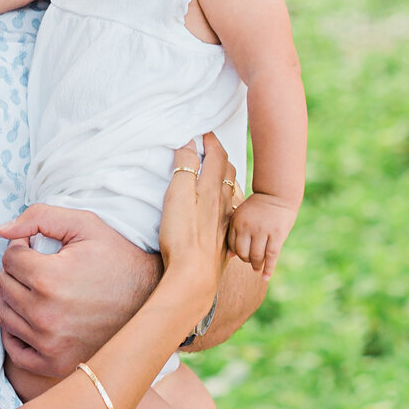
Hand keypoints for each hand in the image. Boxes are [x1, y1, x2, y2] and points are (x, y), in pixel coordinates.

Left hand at [0, 204, 158, 379]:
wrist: (152, 301)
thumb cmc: (118, 259)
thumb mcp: (85, 225)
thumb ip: (40, 217)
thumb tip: (1, 230)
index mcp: (49, 279)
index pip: (9, 258)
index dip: (23, 247)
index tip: (40, 249)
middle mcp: (45, 315)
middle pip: (3, 286)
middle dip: (18, 272)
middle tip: (41, 268)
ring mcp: (49, 344)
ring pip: (4, 315)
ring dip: (16, 299)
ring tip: (41, 291)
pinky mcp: (54, 364)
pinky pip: (15, 349)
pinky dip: (17, 333)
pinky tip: (35, 318)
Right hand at [157, 134, 233, 298]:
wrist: (194, 277)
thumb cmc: (183, 236)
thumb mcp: (177, 195)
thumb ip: (184, 167)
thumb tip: (188, 143)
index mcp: (213, 188)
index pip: (217, 156)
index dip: (212, 140)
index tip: (205, 131)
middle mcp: (224, 203)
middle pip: (228, 172)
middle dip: (220, 155)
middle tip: (210, 148)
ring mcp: (224, 222)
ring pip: (230, 192)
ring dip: (224, 177)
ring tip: (215, 173)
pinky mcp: (221, 240)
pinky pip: (227, 212)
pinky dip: (223, 201)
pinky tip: (219, 209)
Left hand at [226, 191, 295, 278]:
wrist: (276, 194)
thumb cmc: (258, 207)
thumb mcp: (242, 215)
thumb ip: (235, 233)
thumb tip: (229, 256)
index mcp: (237, 222)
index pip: (233, 246)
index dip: (237, 253)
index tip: (242, 255)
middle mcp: (248, 227)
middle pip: (243, 253)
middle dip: (246, 261)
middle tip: (251, 262)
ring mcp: (263, 231)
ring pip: (257, 256)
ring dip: (256, 265)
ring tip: (257, 268)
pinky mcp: (277, 235)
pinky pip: (271, 256)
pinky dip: (268, 269)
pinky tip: (265, 277)